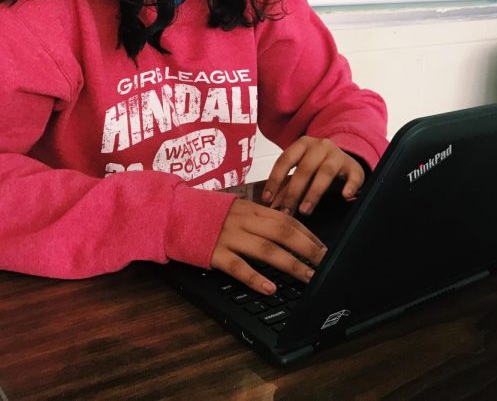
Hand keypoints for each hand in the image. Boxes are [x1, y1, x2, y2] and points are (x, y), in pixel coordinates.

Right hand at [210, 199, 326, 294]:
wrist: (171, 212)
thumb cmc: (204, 213)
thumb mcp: (234, 208)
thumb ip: (256, 217)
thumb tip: (283, 227)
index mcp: (250, 209)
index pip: (287, 219)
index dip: (308, 234)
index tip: (323, 247)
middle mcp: (243, 221)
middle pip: (283, 233)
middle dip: (308, 249)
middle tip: (325, 262)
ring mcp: (229, 237)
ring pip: (267, 250)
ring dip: (291, 265)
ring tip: (308, 277)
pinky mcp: (215, 253)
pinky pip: (239, 267)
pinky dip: (256, 279)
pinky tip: (270, 289)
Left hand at [262, 136, 363, 215]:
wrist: (344, 158)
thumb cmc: (317, 166)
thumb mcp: (300, 170)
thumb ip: (286, 185)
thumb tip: (272, 206)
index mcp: (303, 144)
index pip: (285, 160)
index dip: (275, 180)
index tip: (267, 199)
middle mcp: (320, 146)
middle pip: (305, 168)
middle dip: (293, 192)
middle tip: (286, 211)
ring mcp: (338, 155)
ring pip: (326, 172)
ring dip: (313, 193)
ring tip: (305, 210)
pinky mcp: (354, 167)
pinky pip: (353, 176)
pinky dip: (350, 186)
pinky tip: (345, 196)